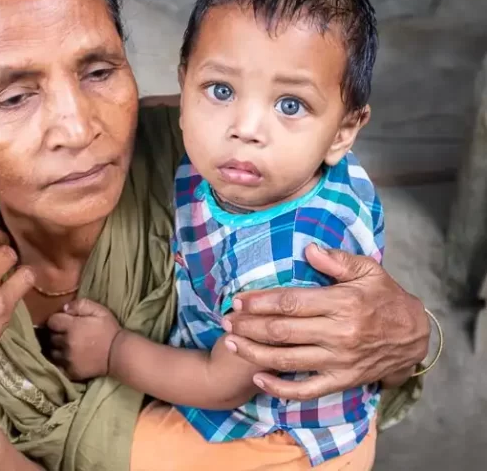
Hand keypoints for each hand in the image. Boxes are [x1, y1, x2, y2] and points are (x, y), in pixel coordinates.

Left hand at [48, 298, 120, 380]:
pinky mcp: (69, 372)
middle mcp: (65, 343)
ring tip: (65, 345)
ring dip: (56, 347)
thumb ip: (81, 305)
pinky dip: (57, 361)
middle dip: (56, 333)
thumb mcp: (99, 310)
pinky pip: (55, 366)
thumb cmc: (109, 330)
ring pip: (51, 351)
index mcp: (72, 326)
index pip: (52, 321)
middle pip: (50, 336)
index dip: (56, 319)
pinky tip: (65, 357)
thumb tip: (64, 307)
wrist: (118, 354)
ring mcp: (66, 359)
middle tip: (65, 333)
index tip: (63, 321)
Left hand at [222, 244, 429, 400]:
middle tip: (226, 320)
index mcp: (342, 303)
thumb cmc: (386, 298)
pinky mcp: (341, 381)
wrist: (414, 337)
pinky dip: (279, 388)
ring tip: (231, 343)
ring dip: (254, 353)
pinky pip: (306, 390)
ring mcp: (339, 361)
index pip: (291, 303)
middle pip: (282, 331)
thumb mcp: (369, 270)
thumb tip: (308, 249)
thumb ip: (337, 260)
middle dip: (249, 325)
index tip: (238, 300)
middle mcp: (338, 334)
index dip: (260, 302)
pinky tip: (258, 378)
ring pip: (286, 360)